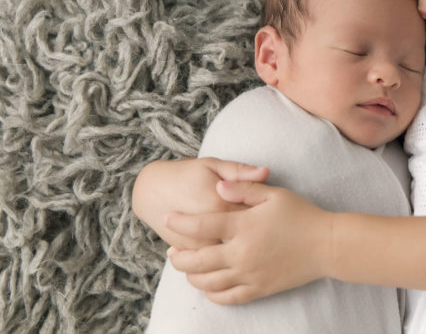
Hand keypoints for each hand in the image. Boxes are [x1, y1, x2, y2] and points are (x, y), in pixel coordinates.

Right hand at [132, 158, 269, 249]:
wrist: (151, 190)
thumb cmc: (188, 174)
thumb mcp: (213, 165)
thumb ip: (240, 171)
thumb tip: (266, 172)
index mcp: (221, 203)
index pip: (255, 216)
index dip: (268, 216)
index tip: (274, 214)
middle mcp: (210, 227)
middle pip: (244, 238)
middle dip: (256, 236)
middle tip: (263, 230)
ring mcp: (198, 242)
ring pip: (228, 253)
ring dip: (240, 248)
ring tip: (248, 239)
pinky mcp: (188, 251)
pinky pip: (211, 260)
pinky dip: (222, 256)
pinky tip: (230, 247)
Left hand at [166, 181, 331, 304]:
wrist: (327, 245)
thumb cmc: (302, 215)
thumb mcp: (274, 194)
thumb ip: (244, 188)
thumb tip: (218, 186)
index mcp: (244, 225)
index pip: (201, 224)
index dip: (180, 221)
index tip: (167, 217)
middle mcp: (242, 252)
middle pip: (197, 259)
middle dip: (178, 256)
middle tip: (172, 251)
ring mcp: (249, 274)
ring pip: (207, 282)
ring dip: (191, 276)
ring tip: (187, 268)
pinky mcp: (258, 289)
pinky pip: (227, 297)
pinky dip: (212, 294)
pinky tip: (208, 286)